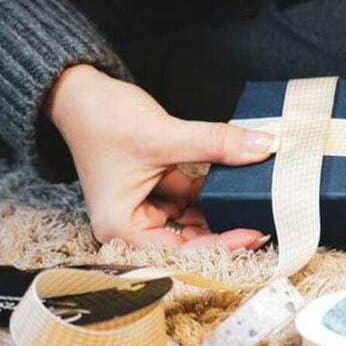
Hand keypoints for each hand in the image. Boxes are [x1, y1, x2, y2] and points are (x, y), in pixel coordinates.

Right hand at [46, 65, 276, 248]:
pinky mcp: (158, 191)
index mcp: (121, 227)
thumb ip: (216, 143)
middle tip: (264, 222)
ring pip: (195, 221)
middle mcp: (132, 225)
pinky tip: (240, 184)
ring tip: (257, 203)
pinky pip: (193, 200)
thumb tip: (265, 146)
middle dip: (224, 232)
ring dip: (222, 212)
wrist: (80, 94)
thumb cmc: (101, 119)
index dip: (219, 247)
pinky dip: (213, 192)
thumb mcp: (164, 135)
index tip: (253, 235)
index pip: (178, 251)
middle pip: (188, 242)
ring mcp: (147, 208)